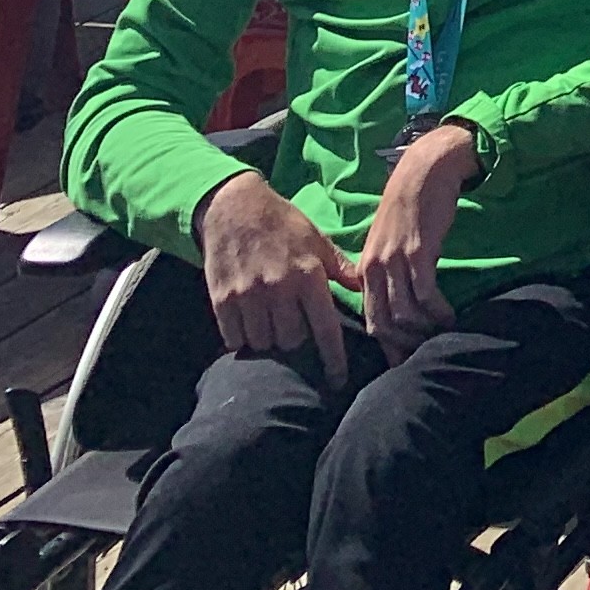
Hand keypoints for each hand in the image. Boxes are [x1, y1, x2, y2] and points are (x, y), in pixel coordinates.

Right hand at [199, 167, 355, 374]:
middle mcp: (279, 289)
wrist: (234, 209)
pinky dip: (243, 339)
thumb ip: (340, 269)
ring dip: (270, 341)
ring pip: (263, 343)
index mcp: (308, 276)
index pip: (325, 329)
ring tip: (272, 325)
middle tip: (296, 329)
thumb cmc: (283, 224)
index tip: (338, 380)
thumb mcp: (317, 241)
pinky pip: (234, 339)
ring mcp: (248, 296)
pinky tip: (249, 325)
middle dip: (297, 342)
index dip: (333, 359)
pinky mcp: (222, 300)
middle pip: (291, 342)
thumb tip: (367, 289)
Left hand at [357, 123, 483, 354]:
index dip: (388, 345)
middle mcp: (374, 269)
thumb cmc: (411, 207)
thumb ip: (389, 271)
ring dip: (425, 330)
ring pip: (404, 313)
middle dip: (405, 344)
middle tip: (426, 352)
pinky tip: (451, 316)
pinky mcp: (418, 252)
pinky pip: (425, 294)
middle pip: (383, 323)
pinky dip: (438, 311)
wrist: (424, 171)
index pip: (370, 319)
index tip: (406, 359)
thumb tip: (399, 302)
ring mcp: (394, 261)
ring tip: (443, 334)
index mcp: (365, 270)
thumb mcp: (391, 241)